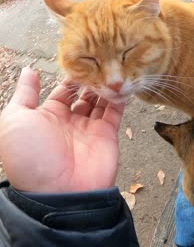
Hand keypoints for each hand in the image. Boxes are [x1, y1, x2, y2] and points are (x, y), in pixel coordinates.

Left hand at [0, 67, 125, 192]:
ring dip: (104, 87)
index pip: (62, 91)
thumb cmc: (31, 157)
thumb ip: (24, 94)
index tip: (80, 61)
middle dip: (90, 80)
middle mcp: (70, 122)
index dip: (70, 77)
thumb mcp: (15, 120)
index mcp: (46, 117)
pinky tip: (120, 85)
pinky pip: (115, 113)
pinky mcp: (108, 135)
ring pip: (100, 101)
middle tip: (99, 64)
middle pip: (83, 95)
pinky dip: (118, 99)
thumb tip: (29, 70)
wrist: (59, 191)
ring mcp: (90, 128)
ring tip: (110, 71)